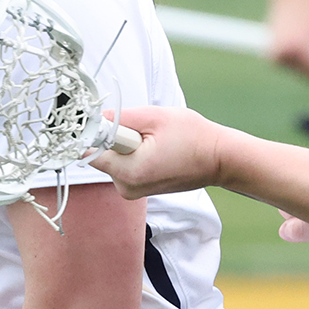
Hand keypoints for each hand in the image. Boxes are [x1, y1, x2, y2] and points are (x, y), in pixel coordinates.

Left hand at [90, 107, 227, 199]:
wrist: (219, 159)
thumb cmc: (194, 138)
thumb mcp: (155, 117)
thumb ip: (120, 117)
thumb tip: (96, 118)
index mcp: (129, 172)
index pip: (90, 152)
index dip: (96, 133)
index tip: (110, 123)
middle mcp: (127, 187)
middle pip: (101, 155)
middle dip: (116, 138)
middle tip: (144, 133)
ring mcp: (132, 190)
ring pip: (113, 159)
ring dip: (127, 146)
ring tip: (155, 142)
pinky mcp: (138, 188)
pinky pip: (124, 165)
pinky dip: (134, 154)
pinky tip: (155, 150)